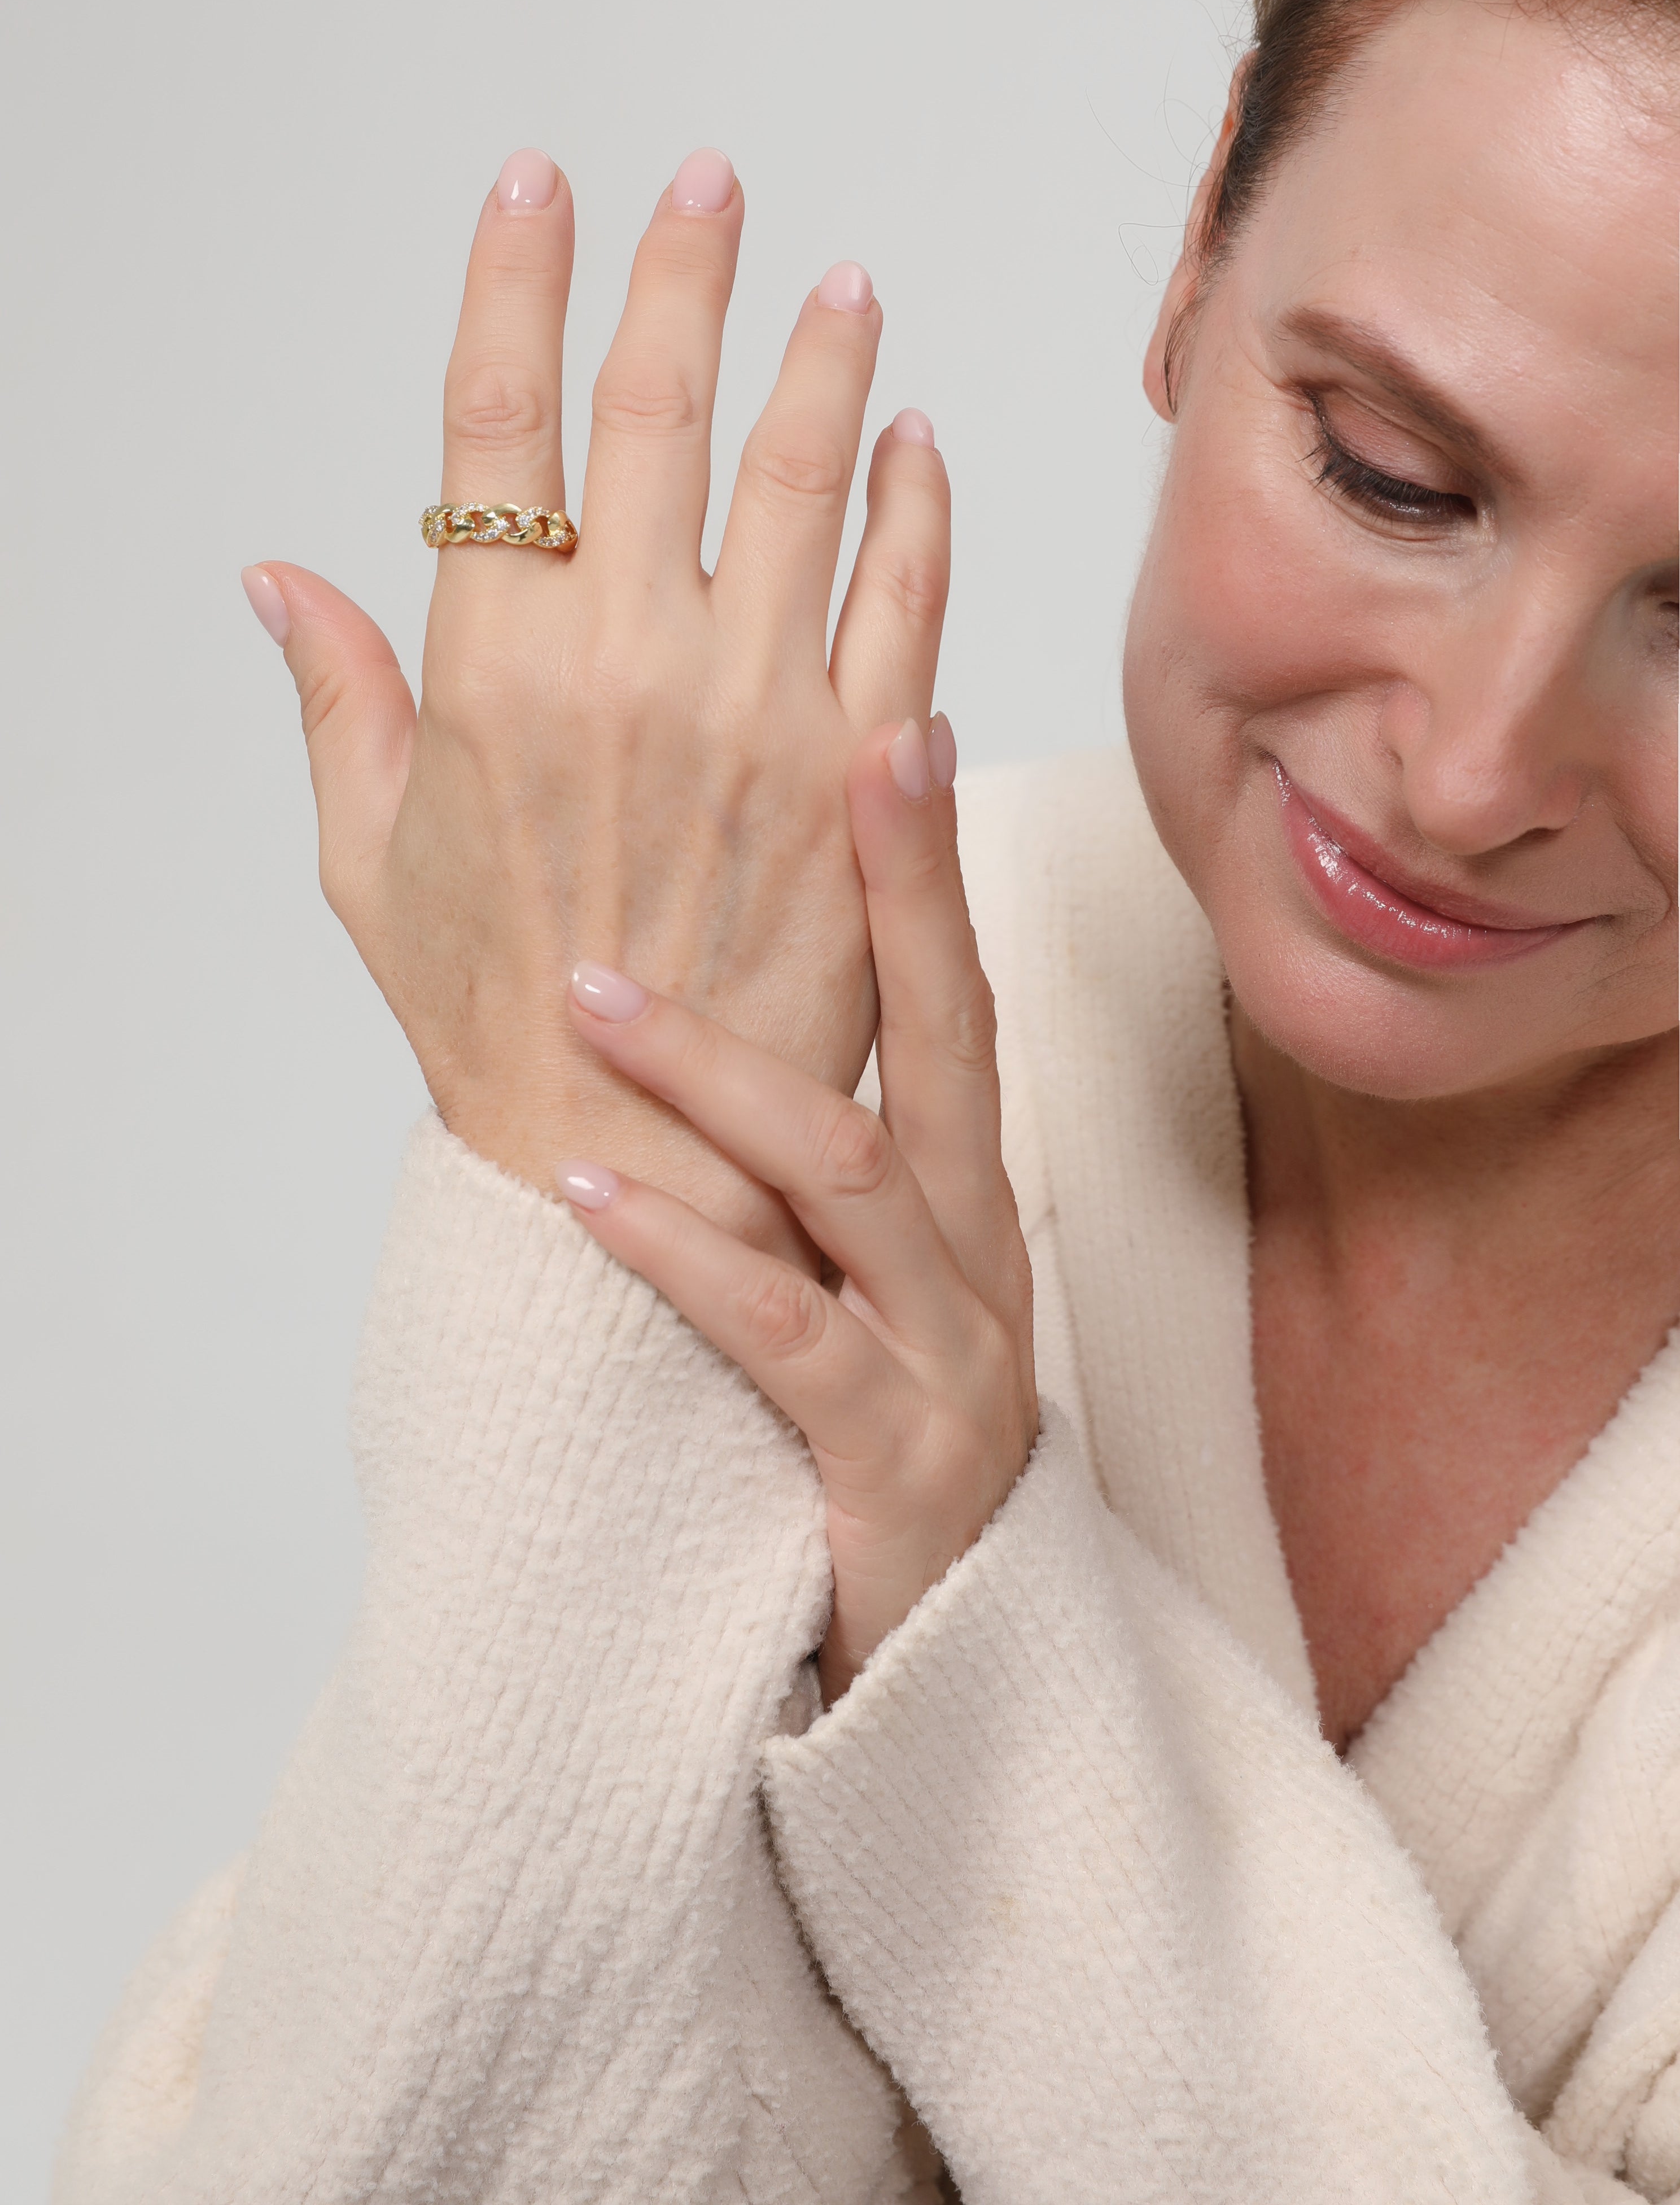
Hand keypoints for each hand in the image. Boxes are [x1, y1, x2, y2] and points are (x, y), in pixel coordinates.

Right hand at [243, 148, 949, 1246]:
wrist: (640, 1154)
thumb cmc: (491, 1014)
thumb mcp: (371, 862)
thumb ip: (336, 701)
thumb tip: (282, 579)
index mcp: (491, 674)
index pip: (497, 429)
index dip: (515, 286)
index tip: (541, 188)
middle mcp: (628, 668)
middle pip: (655, 416)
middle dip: (682, 276)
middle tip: (714, 183)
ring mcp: (758, 716)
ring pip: (800, 482)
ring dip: (821, 362)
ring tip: (840, 282)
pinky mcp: (860, 776)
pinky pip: (904, 603)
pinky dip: (917, 508)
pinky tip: (918, 442)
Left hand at [555, 717, 1037, 1701]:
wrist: (949, 1666)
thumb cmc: (871, 1440)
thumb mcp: (861, 1288)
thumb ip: (808, 1162)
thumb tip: (710, 1025)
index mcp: (965, 1198)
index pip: (955, 997)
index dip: (930, 864)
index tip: (899, 725)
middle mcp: (975, 1251)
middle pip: (949, 1037)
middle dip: (898, 889)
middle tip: (831, 748)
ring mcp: (949, 1352)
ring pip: (849, 1172)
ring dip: (720, 1072)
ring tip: (594, 995)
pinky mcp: (890, 1455)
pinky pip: (780, 1329)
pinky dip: (680, 1253)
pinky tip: (586, 1195)